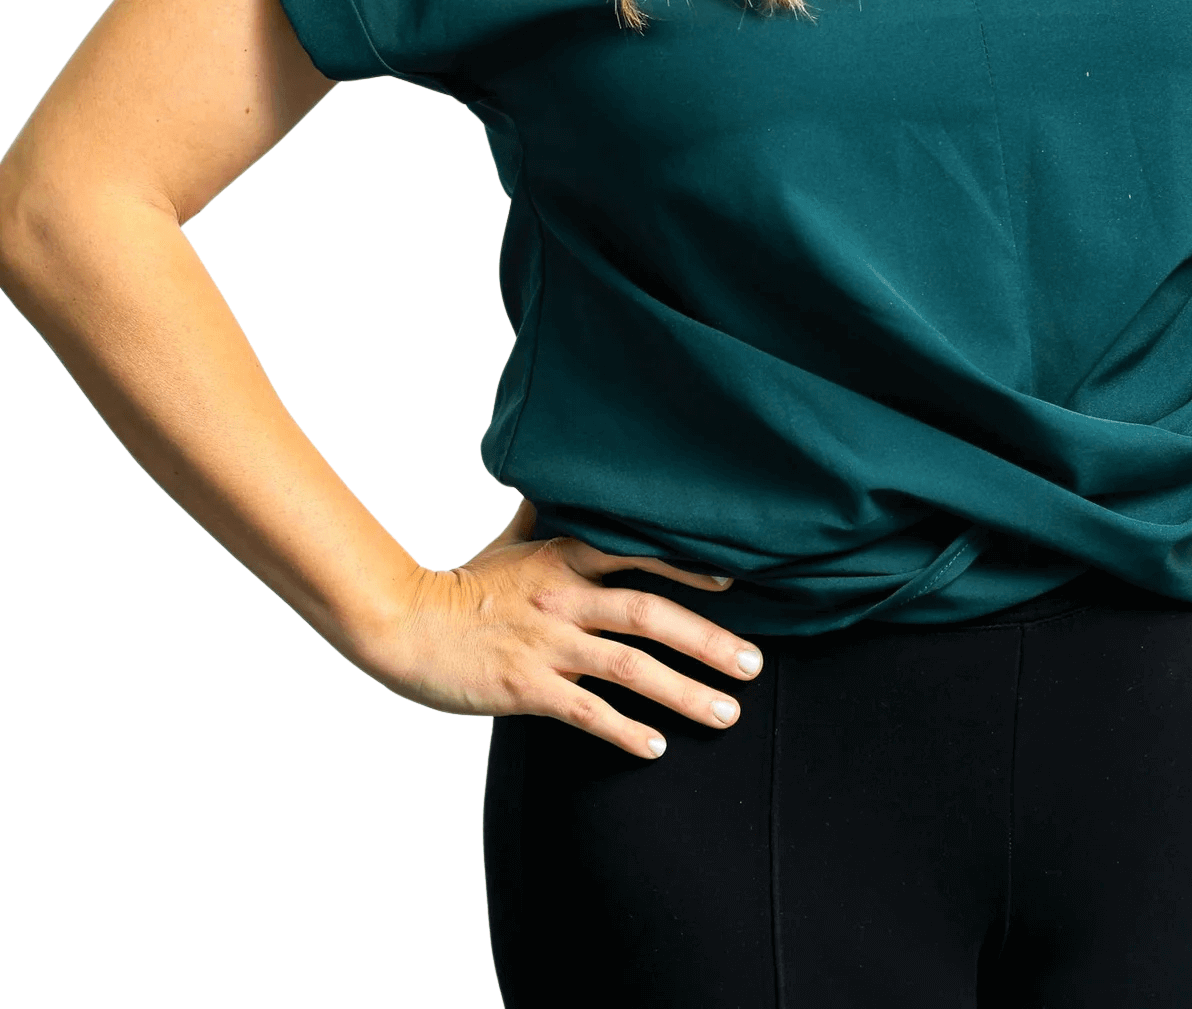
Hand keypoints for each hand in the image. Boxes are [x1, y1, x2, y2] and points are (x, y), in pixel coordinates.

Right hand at [361, 499, 761, 758]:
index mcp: (563, 557)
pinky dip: (625, 730)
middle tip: (754, 665)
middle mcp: (563, 596)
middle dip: (708, 641)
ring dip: (684, 692)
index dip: (689, 569)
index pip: (639, 556)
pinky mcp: (525, 687)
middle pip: (649, 615)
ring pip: (629, 668)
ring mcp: (546, 643)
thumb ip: (545, 516)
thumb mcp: (508, 542)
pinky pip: (586, 712)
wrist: (403, 625)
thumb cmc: (461, 586)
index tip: (734, 584)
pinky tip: (657, 747)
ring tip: (727, 714)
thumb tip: (560, 477)